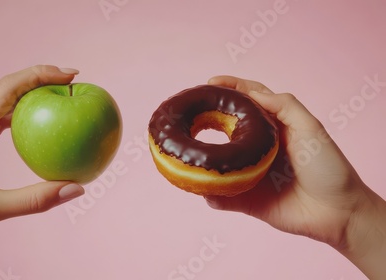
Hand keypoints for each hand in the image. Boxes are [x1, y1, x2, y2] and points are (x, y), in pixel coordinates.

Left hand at [0, 65, 84, 249]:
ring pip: (2, 101)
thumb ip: (35, 200)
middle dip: (41, 79)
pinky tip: (36, 128)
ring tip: (59, 100)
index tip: (71, 75)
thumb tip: (76, 190)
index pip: (10, 87)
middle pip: (8, 87)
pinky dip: (19, 117)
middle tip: (72, 84)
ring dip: (30, 96)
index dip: (41, 74)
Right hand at [205, 76, 385, 278]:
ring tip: (185, 149)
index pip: (247, 100)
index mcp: (272, 127)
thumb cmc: (329, 167)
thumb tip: (252, 93)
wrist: (339, 212)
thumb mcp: (311, 129)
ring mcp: (248, 173)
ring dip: (201, 158)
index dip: (229, 88)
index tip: (210, 82)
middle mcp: (256, 147)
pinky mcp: (246, 200)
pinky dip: (210, 194)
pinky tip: (202, 188)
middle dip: (205, 118)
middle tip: (189, 112)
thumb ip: (285, 106)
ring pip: (217, 162)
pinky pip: (222, 196)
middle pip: (225, 128)